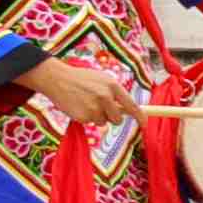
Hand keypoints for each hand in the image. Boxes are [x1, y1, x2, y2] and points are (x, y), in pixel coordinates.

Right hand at [23, 58, 139, 132]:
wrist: (58, 79)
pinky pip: (91, 123)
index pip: (131, 105)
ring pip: (103, 122)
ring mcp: (94, 108)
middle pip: (118, 119)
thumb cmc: (82, 79)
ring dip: (97, 116)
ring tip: (86, 103)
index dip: (140, 116)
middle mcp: (105, 97)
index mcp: (112, 86)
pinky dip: (86, 118)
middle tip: (100, 107)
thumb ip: (115, 93)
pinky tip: (78, 106)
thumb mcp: (101, 79)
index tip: (144, 124)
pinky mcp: (84, 116)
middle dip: (112, 117)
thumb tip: (128, 109)